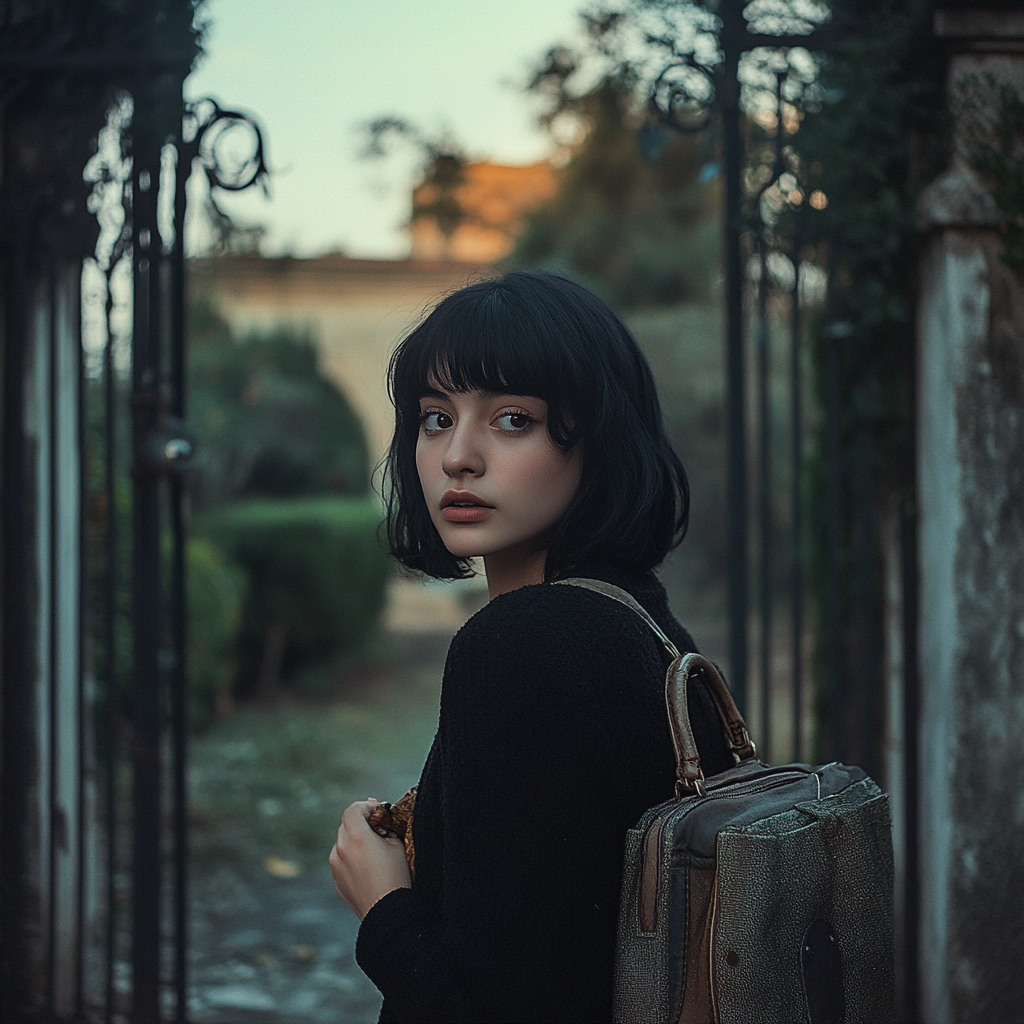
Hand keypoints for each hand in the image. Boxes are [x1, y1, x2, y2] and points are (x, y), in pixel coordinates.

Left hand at [329, 798, 411, 919]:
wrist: (387, 913)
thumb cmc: (396, 877)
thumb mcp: (397, 845)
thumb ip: (385, 827)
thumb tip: (379, 820)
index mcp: (357, 837)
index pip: (353, 809)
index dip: (366, 806)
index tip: (378, 810)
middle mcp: (341, 849)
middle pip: (346, 824)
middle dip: (360, 821)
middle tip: (377, 825)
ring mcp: (335, 865)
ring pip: (342, 842)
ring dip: (354, 838)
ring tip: (373, 848)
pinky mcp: (336, 879)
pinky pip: (341, 859)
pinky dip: (350, 855)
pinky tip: (367, 866)